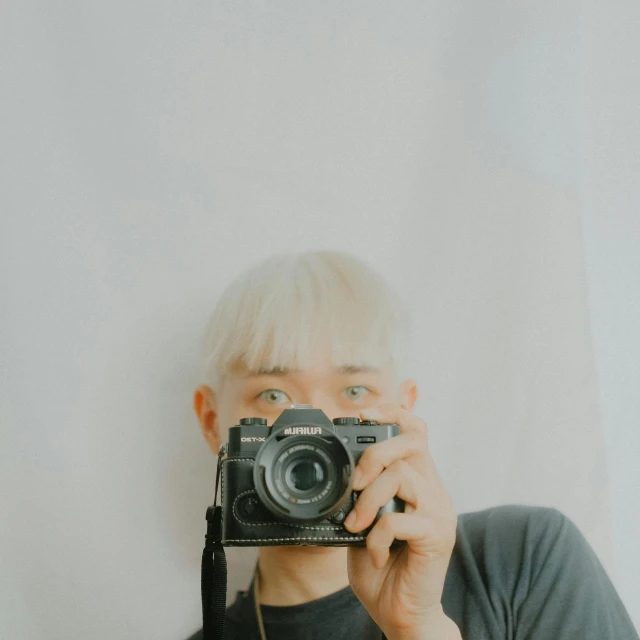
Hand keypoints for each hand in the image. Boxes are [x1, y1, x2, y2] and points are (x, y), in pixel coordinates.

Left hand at [344, 404, 460, 639]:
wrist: (401, 613)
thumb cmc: (382, 567)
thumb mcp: (365, 521)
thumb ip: (361, 495)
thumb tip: (341, 472)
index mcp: (419, 481)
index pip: (416, 431)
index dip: (393, 412)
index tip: (363, 414)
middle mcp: (434, 490)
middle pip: (410, 441)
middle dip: (373, 455)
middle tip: (353, 485)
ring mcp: (439, 511)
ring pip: (400, 476)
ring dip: (368, 501)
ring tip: (356, 526)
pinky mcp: (437, 535)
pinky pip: (398, 519)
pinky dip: (376, 537)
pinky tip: (375, 554)